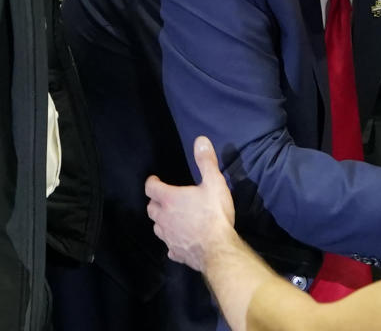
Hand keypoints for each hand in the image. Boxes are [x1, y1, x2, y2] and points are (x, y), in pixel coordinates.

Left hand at [145, 136, 235, 271]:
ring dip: (161, 221)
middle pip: (151, 208)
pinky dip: (172, 241)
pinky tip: (180, 240)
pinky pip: (169, 246)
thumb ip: (206, 161)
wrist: (217, 248)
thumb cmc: (214, 213)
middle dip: (155, 202)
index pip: (151, 188)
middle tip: (164, 198)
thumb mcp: (214, 182)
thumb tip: (200, 139)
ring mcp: (168, 237)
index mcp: (169, 199)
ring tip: (170, 218)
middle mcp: (163, 218)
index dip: (152, 182)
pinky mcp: (175, 253)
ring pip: (157, 227)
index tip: (155, 179)